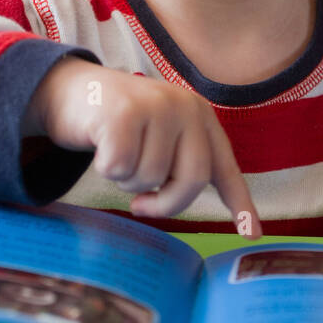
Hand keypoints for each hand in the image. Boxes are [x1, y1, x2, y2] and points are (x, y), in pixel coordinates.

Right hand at [25, 58, 261, 236]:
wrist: (70, 88)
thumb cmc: (117, 125)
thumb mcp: (159, 136)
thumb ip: (180, 161)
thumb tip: (193, 204)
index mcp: (199, 116)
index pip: (224, 166)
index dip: (240, 203)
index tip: (253, 234)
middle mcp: (184, 107)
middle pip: (193, 179)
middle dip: (166, 203)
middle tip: (141, 205)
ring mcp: (155, 106)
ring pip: (151, 177)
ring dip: (127, 180)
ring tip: (118, 155)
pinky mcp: (123, 113)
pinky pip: (120, 168)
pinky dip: (106, 168)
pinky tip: (100, 145)